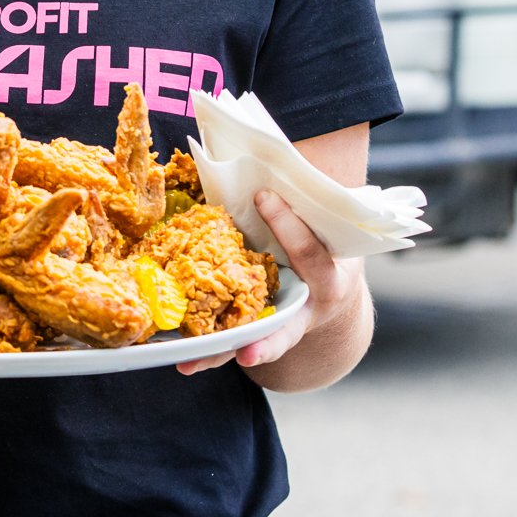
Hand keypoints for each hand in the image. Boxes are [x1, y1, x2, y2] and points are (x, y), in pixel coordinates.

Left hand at [177, 189, 365, 375]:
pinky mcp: (260, 334)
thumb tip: (265, 152)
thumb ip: (305, 204)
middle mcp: (309, 310)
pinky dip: (209, 352)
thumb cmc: (326, 244)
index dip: (288, 224)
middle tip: (245, 351)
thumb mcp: (327, 226)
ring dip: (220, 355)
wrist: (335, 286)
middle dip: (264, 341)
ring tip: (190, 364)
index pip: (310, 252)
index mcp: (331, 277)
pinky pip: (233, 344)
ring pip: (253, 345)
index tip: (263, 195)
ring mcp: (285, 328)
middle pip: (286, 329)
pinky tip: (181, 358)